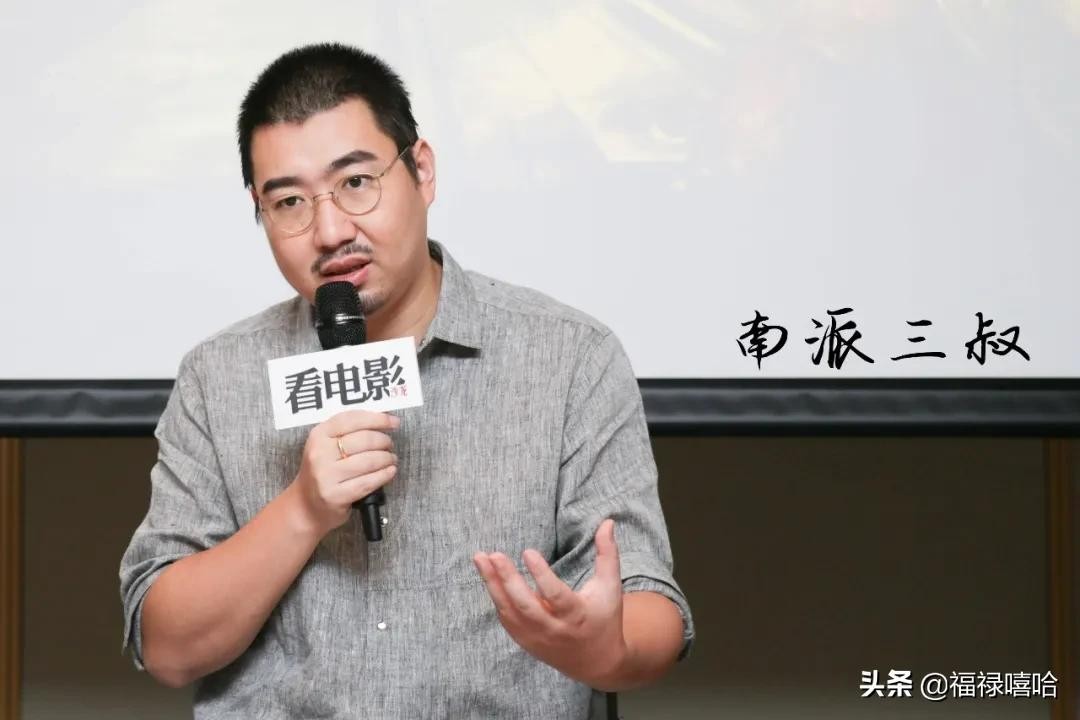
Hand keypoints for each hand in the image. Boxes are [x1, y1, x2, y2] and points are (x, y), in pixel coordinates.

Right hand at [291, 409, 398, 536]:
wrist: (305, 505)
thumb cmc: (323, 471)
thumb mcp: (326, 445)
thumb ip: (349, 431)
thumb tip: (383, 420)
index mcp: (319, 435)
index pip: (352, 419)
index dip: (378, 419)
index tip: (394, 422)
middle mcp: (320, 453)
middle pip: (365, 439)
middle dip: (384, 441)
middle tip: (389, 445)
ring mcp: (326, 475)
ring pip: (369, 460)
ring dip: (387, 458)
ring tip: (391, 459)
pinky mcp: (335, 495)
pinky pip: (368, 482)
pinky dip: (384, 475)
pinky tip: (390, 471)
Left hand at [472, 519, 628, 688]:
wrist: (596, 662)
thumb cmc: (604, 617)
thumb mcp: (610, 586)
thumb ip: (607, 554)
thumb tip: (607, 522)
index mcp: (577, 615)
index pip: (556, 596)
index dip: (541, 575)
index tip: (527, 552)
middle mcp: (554, 629)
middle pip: (525, 606)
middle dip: (507, 579)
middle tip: (494, 555)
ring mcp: (537, 638)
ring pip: (510, 613)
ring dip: (493, 585)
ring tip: (480, 559)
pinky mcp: (526, 641)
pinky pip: (506, 619)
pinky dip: (496, 597)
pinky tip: (488, 576)